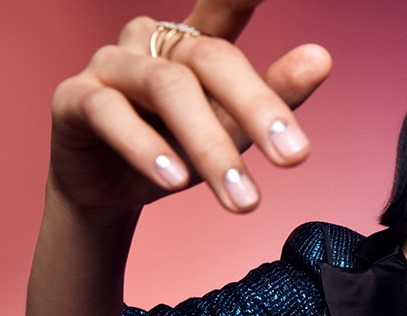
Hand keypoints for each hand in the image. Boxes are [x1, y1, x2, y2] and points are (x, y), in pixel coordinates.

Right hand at [49, 0, 331, 214]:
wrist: (112, 189)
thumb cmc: (179, 148)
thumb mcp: (234, 129)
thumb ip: (275, 97)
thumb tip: (321, 58)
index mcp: (197, 42)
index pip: (228, 4)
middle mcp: (154, 42)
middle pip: (214, 59)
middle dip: (258, 109)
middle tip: (294, 157)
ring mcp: (112, 64)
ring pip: (169, 88)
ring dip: (209, 147)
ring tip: (240, 196)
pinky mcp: (75, 98)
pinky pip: (110, 113)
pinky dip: (146, 148)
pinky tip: (174, 180)